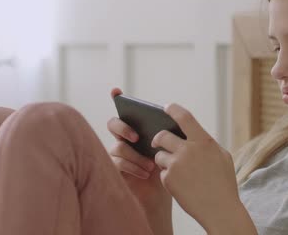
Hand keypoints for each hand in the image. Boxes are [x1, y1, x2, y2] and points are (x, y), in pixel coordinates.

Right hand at [107, 88, 171, 222]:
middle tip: (137, 136)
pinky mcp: (115, 170)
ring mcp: (118, 154)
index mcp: (140, 130)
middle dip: (123, 127)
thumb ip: (169, 134)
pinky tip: (146, 173)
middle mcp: (125, 139)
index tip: (116, 91)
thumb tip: (170, 119)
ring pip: (117, 146)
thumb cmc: (172, 170)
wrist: (168, 195)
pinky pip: (116, 162)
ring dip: (135, 155)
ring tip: (151, 166)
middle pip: (113, 124)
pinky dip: (132, 166)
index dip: (118, 98)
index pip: (125, 110)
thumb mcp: (174, 149)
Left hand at [151, 103, 248, 232]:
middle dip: (158, 138)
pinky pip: (162, 173)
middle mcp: (188, 150)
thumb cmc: (224, 184)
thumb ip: (206, 144)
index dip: (173, 109)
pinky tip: (181, 186)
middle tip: (157, 142)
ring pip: (159, 156)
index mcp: (203, 141)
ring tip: (177, 171)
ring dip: (163, 161)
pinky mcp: (168, 179)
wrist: (220, 210)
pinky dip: (168, 178)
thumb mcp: (222, 157)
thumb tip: (192, 137)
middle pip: (162, 136)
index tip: (166, 107)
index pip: (184, 117)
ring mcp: (176, 164)